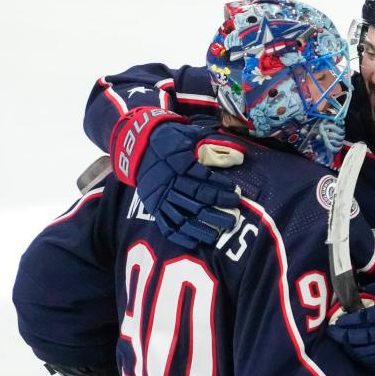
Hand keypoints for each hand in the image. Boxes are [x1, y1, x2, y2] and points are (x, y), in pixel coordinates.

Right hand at [137, 121, 244, 248]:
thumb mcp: (186, 133)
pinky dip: (180, 235)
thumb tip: (238, 152)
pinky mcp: (153, 207)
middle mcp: (170, 182)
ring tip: (218, 234)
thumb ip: (208, 141)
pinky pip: (166, 225)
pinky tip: (195, 242)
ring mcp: (161, 196)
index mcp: (179, 163)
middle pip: (197, 199)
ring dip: (202, 227)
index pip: (203, 178)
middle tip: (234, 218)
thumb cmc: (167, 138)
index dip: (220, 187)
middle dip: (217, 209)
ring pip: (183, 215)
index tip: (235, 192)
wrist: (136, 146)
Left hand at [327, 268, 374, 374]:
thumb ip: (370, 291)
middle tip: (334, 334)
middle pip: (367, 336)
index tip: (336, 322)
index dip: (349, 321)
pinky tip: (355, 352)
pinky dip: (364, 359)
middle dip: (347, 336)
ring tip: (342, 342)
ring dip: (353, 348)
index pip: (366, 318)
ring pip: (371, 351)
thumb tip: (346, 294)